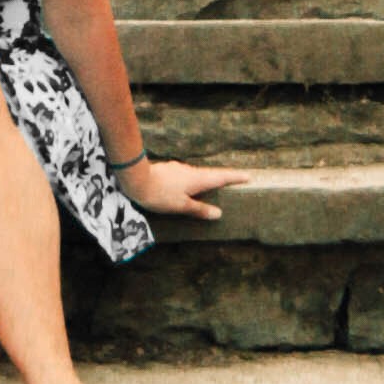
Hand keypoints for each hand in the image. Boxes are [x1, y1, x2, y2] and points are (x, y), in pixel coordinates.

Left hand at [120, 159, 235, 222]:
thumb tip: (218, 213)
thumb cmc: (160, 195)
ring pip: (197, 175)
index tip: (248, 176)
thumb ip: (200, 210)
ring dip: (206, 180)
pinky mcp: (169, 170)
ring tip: (211, 188)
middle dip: (222, 178)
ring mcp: (179, 169)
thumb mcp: (181, 206)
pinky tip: (186, 188)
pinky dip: (192, 181)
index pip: (222, 177)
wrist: (136, 179)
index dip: (235, 178)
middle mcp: (191, 171)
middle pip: (211, 174)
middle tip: (233, 182)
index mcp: (198, 179)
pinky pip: (186, 176)